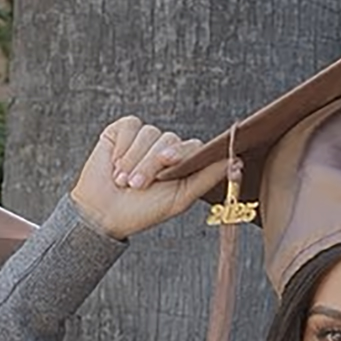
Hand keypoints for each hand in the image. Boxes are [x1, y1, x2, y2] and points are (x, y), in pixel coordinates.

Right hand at [70, 116, 227, 239]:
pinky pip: (130, 126)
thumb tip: (238, 163)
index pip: (192, 147)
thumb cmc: (142, 211)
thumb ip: (207, 178)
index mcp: (183, 163)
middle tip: (136, 186)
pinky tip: (115, 165)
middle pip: (168, 140)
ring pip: (149, 133)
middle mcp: (165, 148)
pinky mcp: (122, 131)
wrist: (103, 214)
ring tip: (122, 181)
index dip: (180, 154)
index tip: (168, 163)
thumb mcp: (180, 199)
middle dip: (150, 165)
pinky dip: (122, 147)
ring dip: (133, 161)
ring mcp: (144, 138)